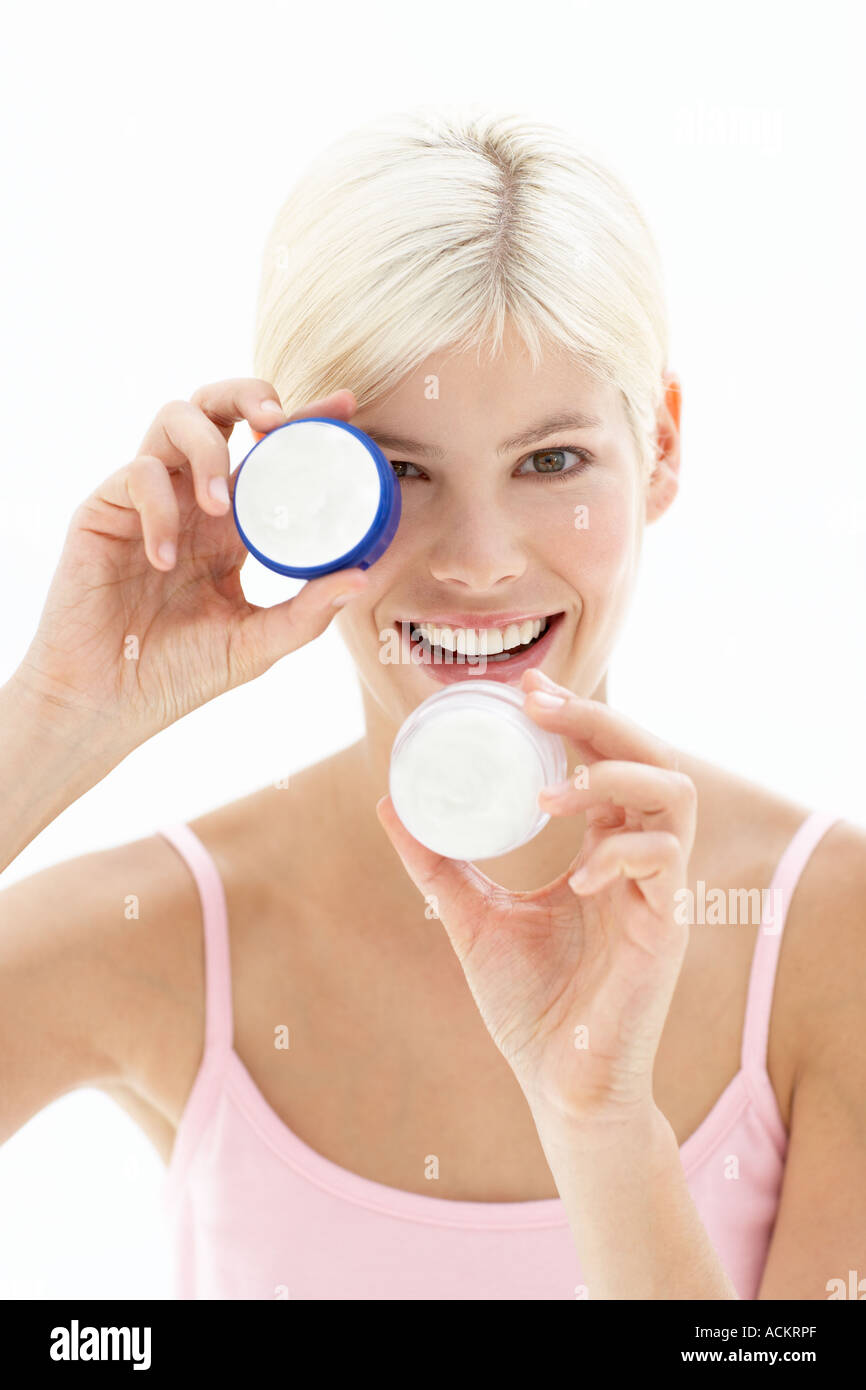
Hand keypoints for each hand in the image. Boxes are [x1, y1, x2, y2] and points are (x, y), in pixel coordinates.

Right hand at [12, 380, 368, 756]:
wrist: (107, 703)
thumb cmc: (178, 674)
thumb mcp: (256, 644)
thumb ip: (307, 613)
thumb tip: (363, 577)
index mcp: (232, 525)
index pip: (270, 455)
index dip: (306, 422)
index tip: (347, 406)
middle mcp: (192, 500)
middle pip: (217, 407)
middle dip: (247, 393)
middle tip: (275, 420)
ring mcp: (147, 500)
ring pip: (173, 418)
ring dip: (206, 446)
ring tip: (219, 505)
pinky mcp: (104, 511)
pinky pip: (136, 474)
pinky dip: (159, 508)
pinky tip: (165, 560)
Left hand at [375, 667, 695, 1124]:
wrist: (560, 1086)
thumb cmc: (530, 1005)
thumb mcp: (472, 915)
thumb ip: (438, 861)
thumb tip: (389, 801)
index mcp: (603, 849)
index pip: (606, 760)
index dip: (575, 715)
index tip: (525, 688)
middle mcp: (639, 861)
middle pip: (648, 757)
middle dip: (596, 721)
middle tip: (537, 706)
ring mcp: (660, 892)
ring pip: (674, 795)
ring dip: (613, 777)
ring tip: (554, 792)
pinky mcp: (668, 931)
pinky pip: (664, 866)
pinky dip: (620, 854)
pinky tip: (576, 876)